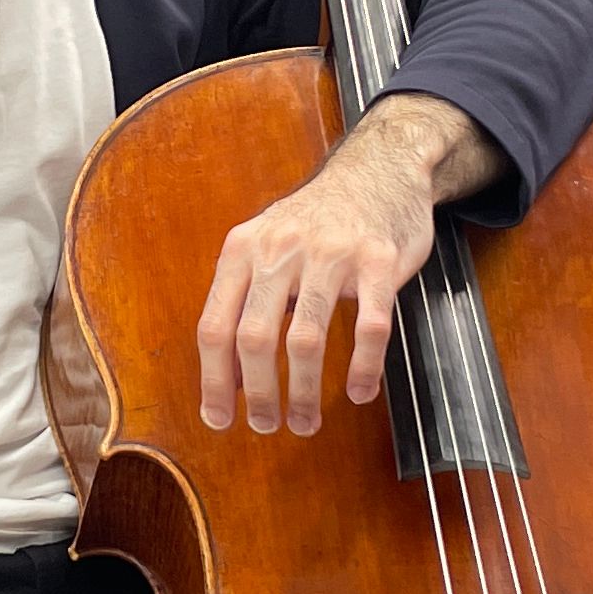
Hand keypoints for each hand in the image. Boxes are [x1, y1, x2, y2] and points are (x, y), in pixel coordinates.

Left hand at [197, 94, 500, 434]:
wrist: (379, 167)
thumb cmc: (318, 219)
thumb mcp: (266, 245)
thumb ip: (244, 300)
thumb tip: (224, 377)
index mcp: (243, 250)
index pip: (215, 327)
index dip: (213, 381)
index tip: (219, 419)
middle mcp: (281, 249)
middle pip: (255, 339)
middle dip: (257, 395)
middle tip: (266, 426)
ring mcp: (331, 253)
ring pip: (306, 339)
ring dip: (305, 392)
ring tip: (306, 421)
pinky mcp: (379, 260)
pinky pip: (370, 327)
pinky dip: (364, 368)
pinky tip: (361, 391)